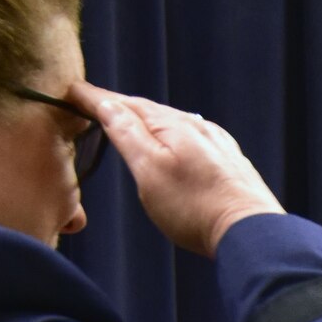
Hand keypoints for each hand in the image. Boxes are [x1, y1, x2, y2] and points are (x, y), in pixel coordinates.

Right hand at [68, 83, 282, 256]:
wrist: (250, 231)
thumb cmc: (194, 207)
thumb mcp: (149, 169)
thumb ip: (127, 134)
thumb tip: (108, 103)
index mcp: (172, 124)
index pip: (124, 103)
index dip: (95, 97)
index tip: (71, 90)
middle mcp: (196, 125)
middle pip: (148, 110)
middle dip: (119, 105)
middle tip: (93, 102)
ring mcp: (216, 142)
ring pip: (171, 123)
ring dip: (145, 120)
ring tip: (127, 121)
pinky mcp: (229, 161)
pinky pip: (191, 138)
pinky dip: (170, 136)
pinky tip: (172, 144)